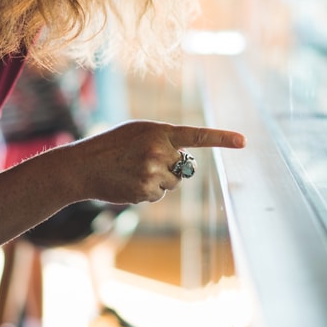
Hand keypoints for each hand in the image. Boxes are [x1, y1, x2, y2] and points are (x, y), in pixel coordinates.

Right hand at [57, 119, 244, 203]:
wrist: (83, 166)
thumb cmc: (110, 146)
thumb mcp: (137, 132)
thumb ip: (162, 140)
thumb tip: (183, 162)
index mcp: (159, 130)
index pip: (197, 136)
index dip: (222, 138)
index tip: (243, 142)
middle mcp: (160, 150)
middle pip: (184, 167)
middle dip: (171, 167)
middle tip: (144, 162)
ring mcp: (153, 171)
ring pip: (173, 183)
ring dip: (158, 181)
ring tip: (133, 172)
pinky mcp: (146, 190)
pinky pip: (159, 195)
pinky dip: (147, 192)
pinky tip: (129, 183)